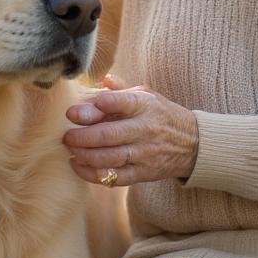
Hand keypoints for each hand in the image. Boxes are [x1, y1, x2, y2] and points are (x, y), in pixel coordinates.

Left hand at [64, 74, 198, 186]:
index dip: (96, 106)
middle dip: (81, 136)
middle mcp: (145, 129)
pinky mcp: (143, 173)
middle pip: (109, 135)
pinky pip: (114, 177)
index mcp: (145, 106)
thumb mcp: (147, 96)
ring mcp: (145, 153)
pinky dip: (92, 173)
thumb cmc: (161, 115)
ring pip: (109, 157)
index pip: (121, 103)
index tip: (73, 111)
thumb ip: (121, 90)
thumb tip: (101, 80)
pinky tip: (77, 165)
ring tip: (70, 149)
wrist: (192, 144)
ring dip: (84, 155)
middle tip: (65, 135)